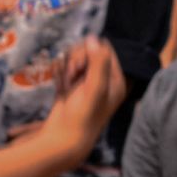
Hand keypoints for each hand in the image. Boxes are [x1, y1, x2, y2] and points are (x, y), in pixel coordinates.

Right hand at [39, 38, 125, 166]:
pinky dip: (60, 73)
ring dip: (67, 67)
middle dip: (76, 60)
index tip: (81, 66)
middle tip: (72, 75)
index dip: (90, 53)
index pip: (105, 50)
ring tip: (66, 84)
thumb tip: (93, 38)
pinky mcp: (72, 85)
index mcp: (116, 80)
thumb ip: (98, 63)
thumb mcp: (95, 89)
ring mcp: (87, 82)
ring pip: (75, 58)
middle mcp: (104, 80)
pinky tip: (60, 85)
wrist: (62, 139)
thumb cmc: (82, 117)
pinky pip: (65, 67)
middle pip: (88, 51)